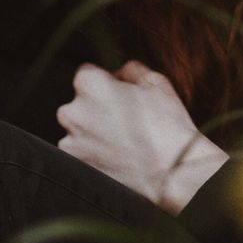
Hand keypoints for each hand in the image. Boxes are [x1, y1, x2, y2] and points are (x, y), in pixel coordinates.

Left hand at [56, 60, 228, 214]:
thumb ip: (129, 70)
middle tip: (123, 119)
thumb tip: (118, 73)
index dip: (105, 83)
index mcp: (90, 84)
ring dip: (93, 132)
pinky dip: (93, 153)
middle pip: (79, 103)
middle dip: (96, 107)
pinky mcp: (75, 166)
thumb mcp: (155, 82)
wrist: (171, 172)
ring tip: (122, 141)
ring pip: (79, 129)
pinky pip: (80, 153)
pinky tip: (116, 155)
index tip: (118, 94)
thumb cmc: (165, 124)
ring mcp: (71, 141)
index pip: (87, 74)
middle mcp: (73, 111)